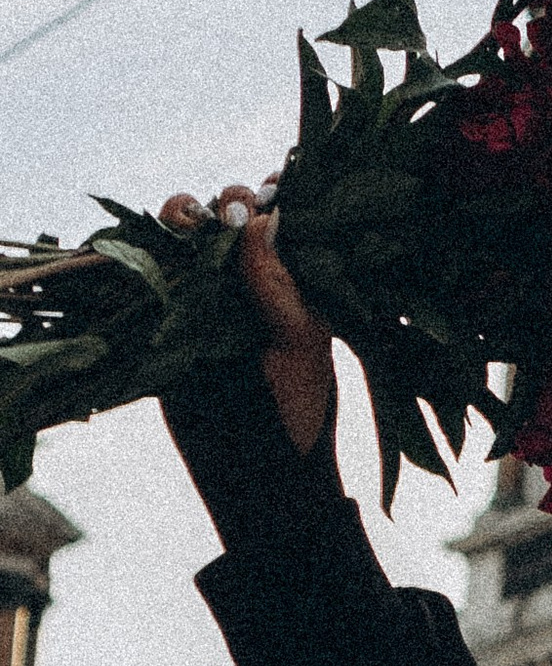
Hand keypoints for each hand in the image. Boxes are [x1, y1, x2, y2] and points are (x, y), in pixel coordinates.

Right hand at [157, 178, 335, 457]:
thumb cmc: (296, 407)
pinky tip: (143, 246)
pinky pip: (145, 272)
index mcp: (293, 274)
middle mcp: (249, 275)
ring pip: (181, 234)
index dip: (269, 194)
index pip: (280, 213)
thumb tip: (257, 220)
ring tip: (185, 231)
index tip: (266, 196)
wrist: (253, 470)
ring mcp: (204, 292)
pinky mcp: (163, 315)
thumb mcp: (299, 344)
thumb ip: (277, 285)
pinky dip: (138, 252)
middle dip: (221, 203)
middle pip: (224, 211)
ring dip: (179, 219)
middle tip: (224, 218)